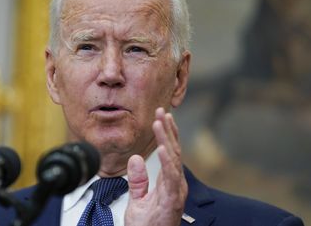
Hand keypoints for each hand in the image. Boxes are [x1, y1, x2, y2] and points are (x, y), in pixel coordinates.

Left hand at [124, 107, 187, 225]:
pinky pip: (171, 178)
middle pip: (173, 152)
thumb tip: (134, 159)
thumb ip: (138, 180)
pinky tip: (163, 147)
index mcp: (168, 182)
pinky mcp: (172, 200)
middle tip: (162, 111)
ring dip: (167, 139)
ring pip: (173, 160)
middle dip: (168, 130)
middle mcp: (175, 184)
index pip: (169, 153)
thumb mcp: (138, 200)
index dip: (166, 134)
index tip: (161, 116)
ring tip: (161, 122)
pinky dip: (168, 161)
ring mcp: (176, 192)